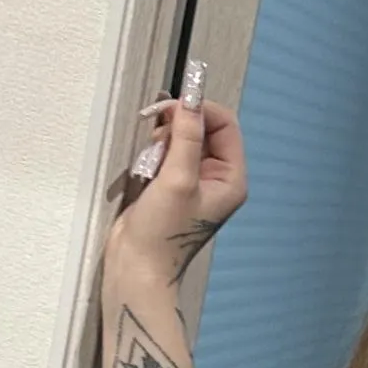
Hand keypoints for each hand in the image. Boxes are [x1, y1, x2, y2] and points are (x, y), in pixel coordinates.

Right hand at [108, 71, 247, 285]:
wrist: (136, 269)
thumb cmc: (161, 233)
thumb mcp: (177, 178)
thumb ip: (186, 135)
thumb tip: (190, 98)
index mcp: (231, 178)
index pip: (225, 124)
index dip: (200, 108)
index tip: (172, 106)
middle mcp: (218, 178)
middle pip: (205, 128)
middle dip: (179, 125)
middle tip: (156, 132)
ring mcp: (195, 182)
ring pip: (184, 139)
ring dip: (164, 140)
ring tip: (150, 160)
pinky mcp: (173, 185)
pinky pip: (169, 154)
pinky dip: (155, 153)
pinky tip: (145, 168)